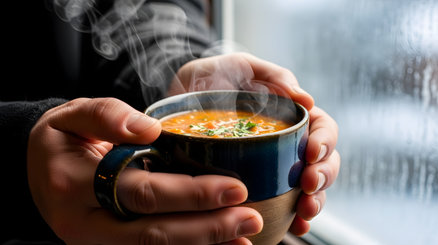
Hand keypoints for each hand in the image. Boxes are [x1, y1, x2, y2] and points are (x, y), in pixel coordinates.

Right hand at [27, 98, 261, 244]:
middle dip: (207, 227)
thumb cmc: (63, 139)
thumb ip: (108, 115)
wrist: (37, 169)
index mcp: (74, 184)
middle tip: (250, 217)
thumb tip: (148, 129)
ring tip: (244, 236)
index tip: (235, 187)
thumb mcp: (74, 115)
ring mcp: (94, 242)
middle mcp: (84, 222)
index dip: (191, 193)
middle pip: (153, 232)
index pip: (141, 192)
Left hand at [170, 53, 339, 235]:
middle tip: (308, 186)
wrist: (177, 101)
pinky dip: (293, 218)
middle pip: (322, 162)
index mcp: (290, 115)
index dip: (324, 142)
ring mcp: (274, 165)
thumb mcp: (239, 66)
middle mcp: (288, 142)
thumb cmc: (209, 79)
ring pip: (309, 188)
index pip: (322, 128)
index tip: (311, 152)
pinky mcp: (257, 184)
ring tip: (305, 211)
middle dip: (323, 176)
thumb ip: (271, 74)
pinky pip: (283, 204)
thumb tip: (305, 97)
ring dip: (314, 201)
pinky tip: (294, 226)